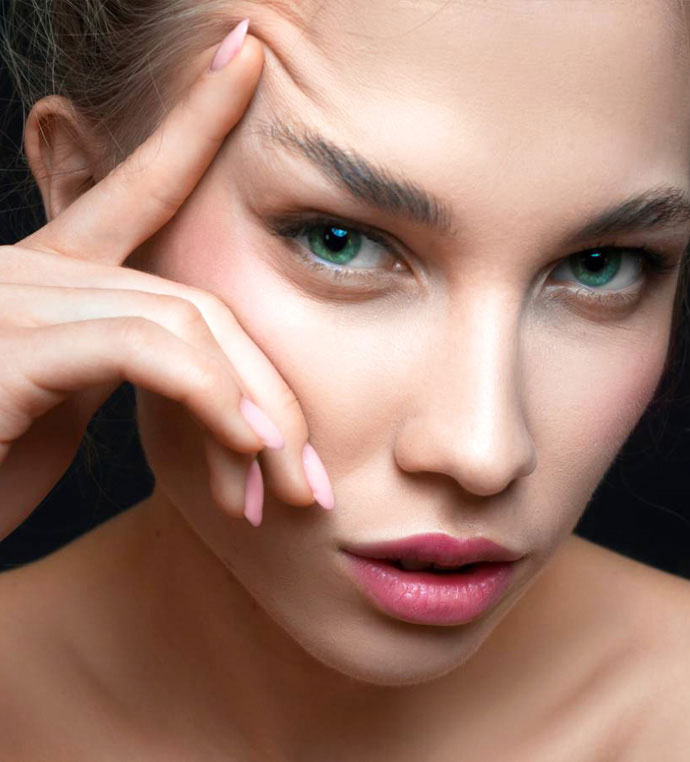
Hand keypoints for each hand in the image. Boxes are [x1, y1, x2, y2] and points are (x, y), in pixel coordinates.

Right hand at [0, 23, 332, 539]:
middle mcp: (30, 270)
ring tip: (286, 481)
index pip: (139, 186)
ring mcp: (14, 300)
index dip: (195, 118)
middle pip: (199, 296)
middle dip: (270, 386)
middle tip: (307, 471)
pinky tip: (245, 445)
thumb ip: (126, 356)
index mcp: (54, 275)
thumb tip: (210, 366)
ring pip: (183, 320)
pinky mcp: (9, 348)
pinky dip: (210, 395)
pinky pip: (141, 348)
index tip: (246, 56)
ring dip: (252, 406)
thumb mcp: (65, 402)